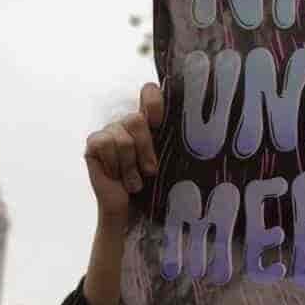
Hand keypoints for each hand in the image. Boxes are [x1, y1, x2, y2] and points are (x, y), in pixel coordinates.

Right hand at [82, 83, 163, 304]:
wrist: (130, 212)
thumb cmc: (152, 187)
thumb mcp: (167, 162)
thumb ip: (175, 141)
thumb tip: (212, 131)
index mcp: (147, 122)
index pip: (149, 91)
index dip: (153, 101)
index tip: (160, 122)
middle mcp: (126, 122)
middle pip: (136, 119)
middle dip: (146, 150)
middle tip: (150, 171)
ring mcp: (107, 131)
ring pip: (123, 136)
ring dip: (130, 165)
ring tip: (133, 181)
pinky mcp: (93, 144)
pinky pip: (106, 144)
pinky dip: (115, 166)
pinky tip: (116, 177)